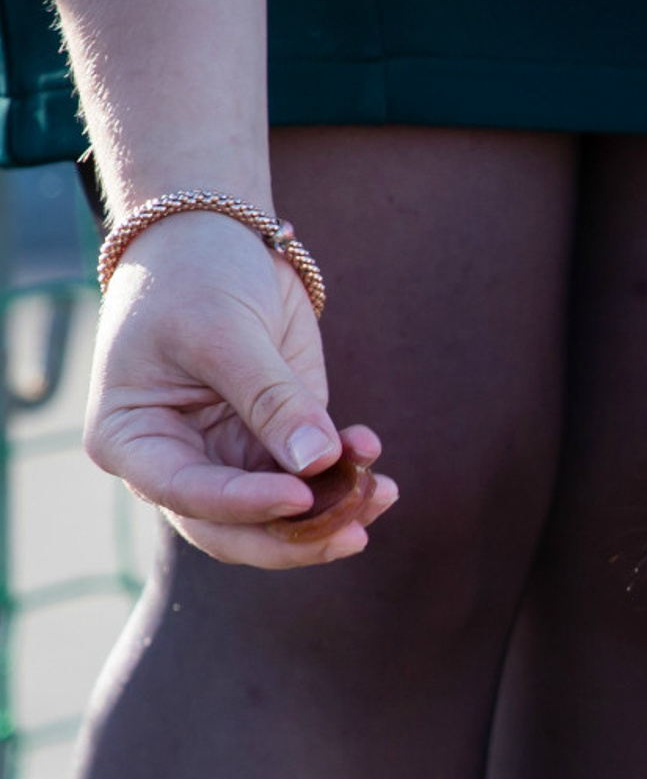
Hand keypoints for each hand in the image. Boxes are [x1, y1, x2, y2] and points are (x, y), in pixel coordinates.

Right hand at [85, 210, 395, 567]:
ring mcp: (229, 460)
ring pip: (282, 518)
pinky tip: (375, 460)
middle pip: (234, 531)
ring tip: (383, 492)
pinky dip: (348, 478)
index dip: (246, 507)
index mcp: (132, 441)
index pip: (187, 496)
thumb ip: (271, 400)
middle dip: (298, 538)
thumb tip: (317, 463)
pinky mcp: (276, 446)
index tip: (301, 496)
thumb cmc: (195, 277)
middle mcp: (177, 464)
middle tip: (354, 534)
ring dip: (335, 511)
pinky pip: (314, 483)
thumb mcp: (224, 331)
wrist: (219, 240)